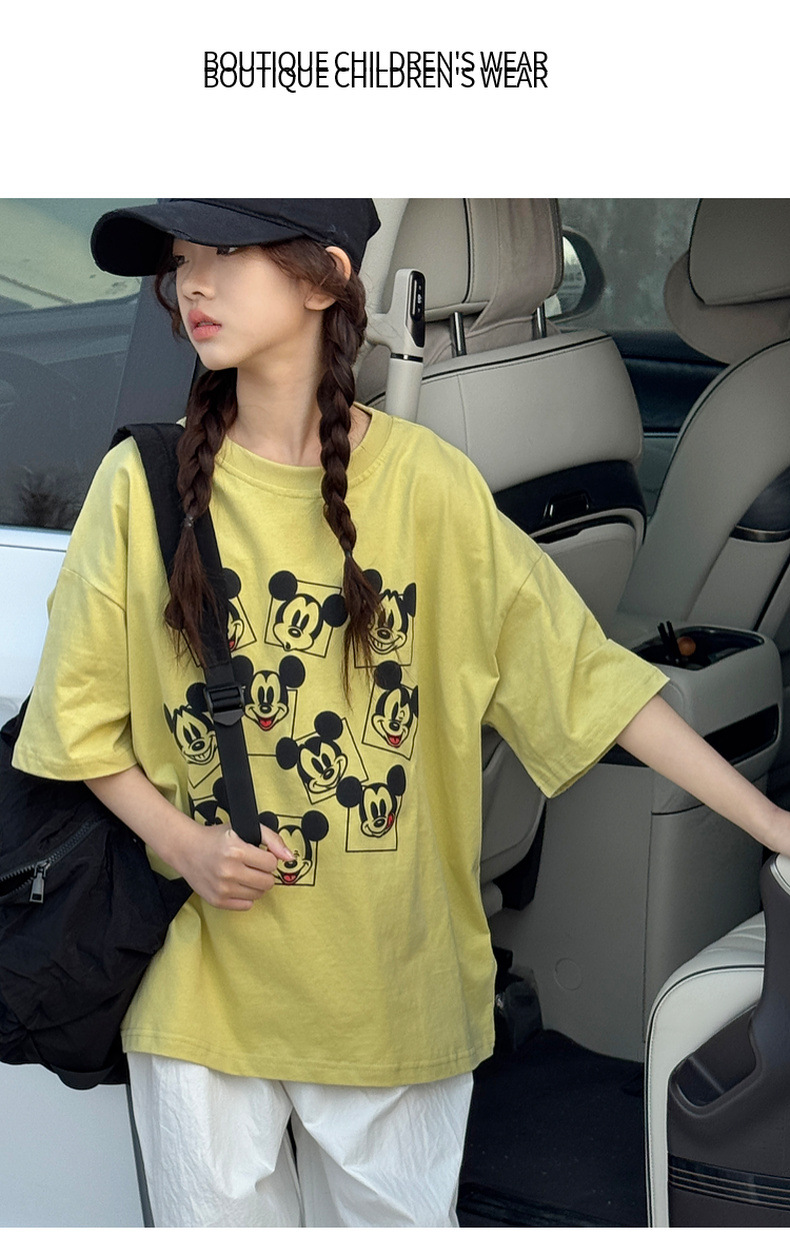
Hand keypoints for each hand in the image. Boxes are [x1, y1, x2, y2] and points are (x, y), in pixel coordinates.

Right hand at [174, 822, 294, 910]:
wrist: (187, 850)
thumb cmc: (217, 838)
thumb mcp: (245, 829)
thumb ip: (272, 839)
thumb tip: (290, 858)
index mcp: (236, 850)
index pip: (272, 863)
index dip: (268, 858)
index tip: (259, 855)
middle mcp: (228, 871)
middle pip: (268, 882)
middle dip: (264, 873)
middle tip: (253, 865)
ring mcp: (222, 888)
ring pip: (259, 894)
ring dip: (256, 884)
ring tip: (244, 873)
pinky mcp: (217, 901)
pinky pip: (247, 905)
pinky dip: (246, 895)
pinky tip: (236, 884)